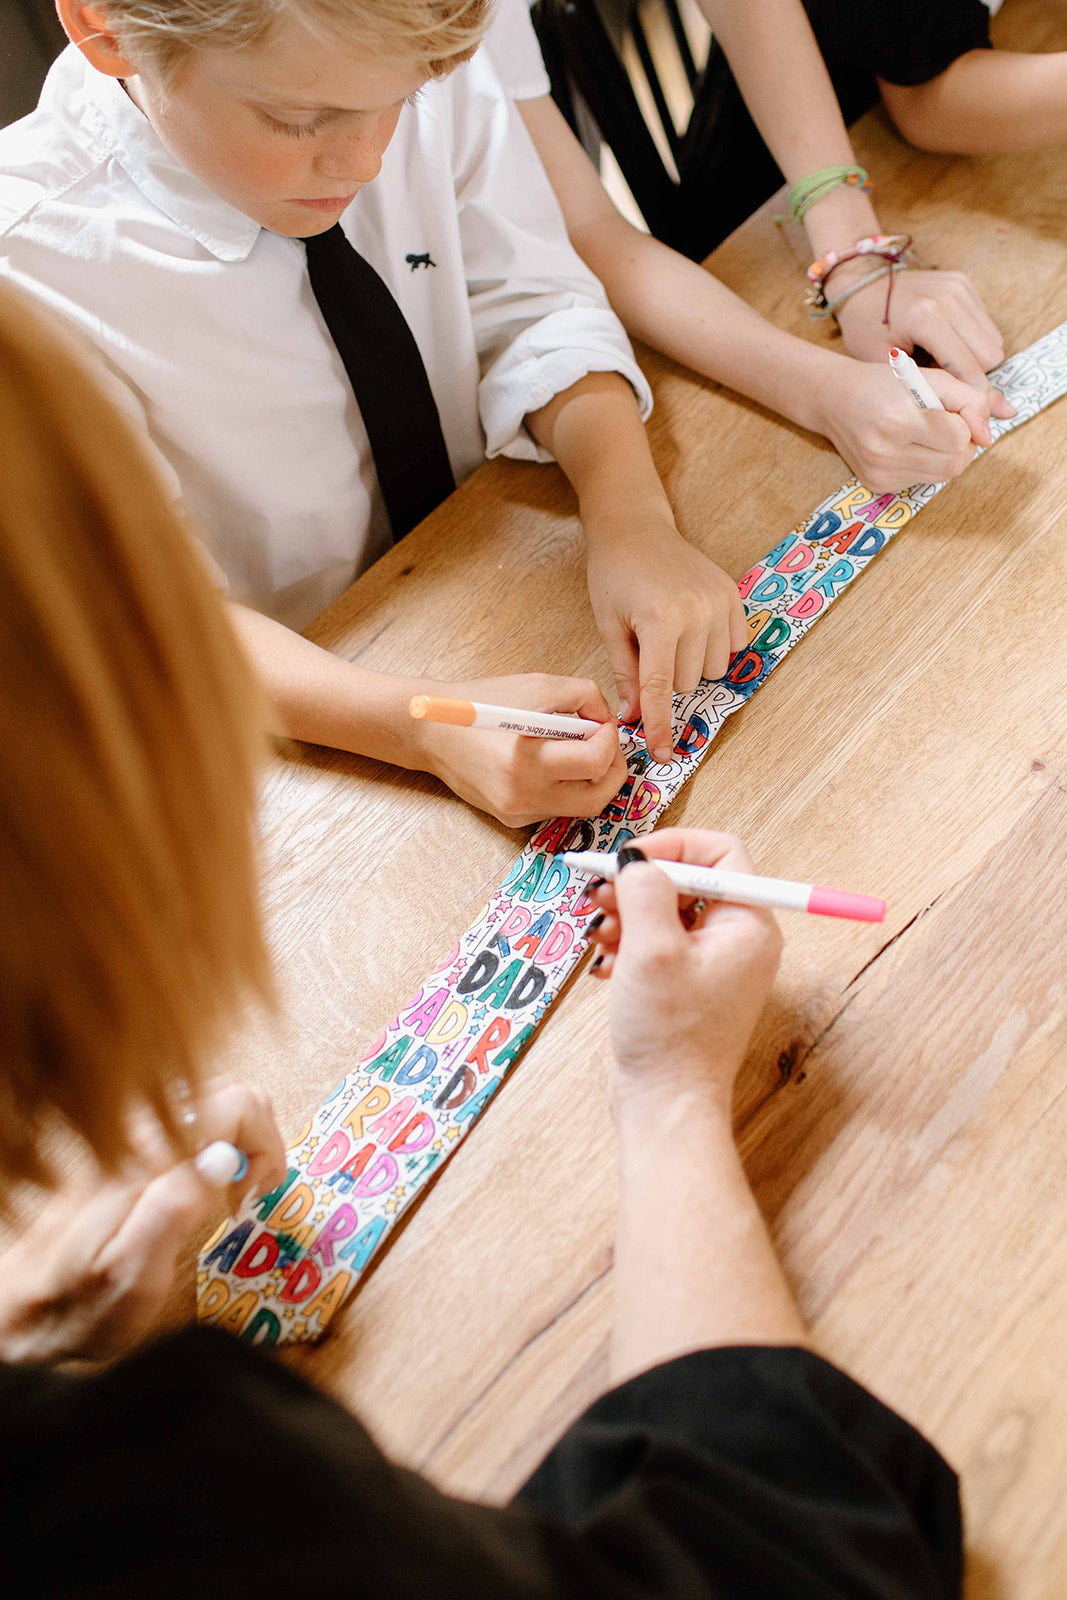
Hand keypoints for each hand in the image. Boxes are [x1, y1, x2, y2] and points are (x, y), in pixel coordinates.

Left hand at [0, 1077, 284, 1363]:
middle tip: (247, 1198)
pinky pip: (189, 1127)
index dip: (264, 1146)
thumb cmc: (78, 1309)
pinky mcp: (127, 1151)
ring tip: (228, 1198)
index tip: (251, 1197)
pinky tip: (198, 1195)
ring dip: (238, 1147)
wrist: (18, 1311)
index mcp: (147, 1160)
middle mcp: (138, 1136)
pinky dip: (213, 1153)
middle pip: (230, 1094)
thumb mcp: (134, 1277)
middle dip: (258, 1142)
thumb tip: (223, 1158)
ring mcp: (131, 1139)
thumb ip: (176, 1210)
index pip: (236, 1102)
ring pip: (212, 1106)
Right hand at [412, 673, 627, 828]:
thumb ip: (583, 695)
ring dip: (594, 782)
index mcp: (525, 758)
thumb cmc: (482, 704)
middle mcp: (522, 794)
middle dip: (613, 770)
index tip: (603, 725)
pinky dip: (568, 788)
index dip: (610, 741)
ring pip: (580, 808)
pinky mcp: (513, 819)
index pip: (594, 763)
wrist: (432, 732)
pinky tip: (556, 765)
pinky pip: (557, 809)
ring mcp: (517, 812)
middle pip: (597, 798)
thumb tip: (606, 721)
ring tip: (585, 753)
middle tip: (608, 746)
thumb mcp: (537, 685)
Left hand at [583, 506, 747, 763]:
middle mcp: (696, 611)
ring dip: (692, 664)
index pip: (662, 688)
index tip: (663, 754)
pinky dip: (714, 648)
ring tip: (670, 634)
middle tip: (647, 646)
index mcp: (659, 620)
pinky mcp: (734, 595)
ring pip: (713, 669)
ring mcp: (719, 602)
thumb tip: (635, 718)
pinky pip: (733, 647)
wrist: (636, 527)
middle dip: (668, 678)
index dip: (660, 725)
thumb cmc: (614, 575)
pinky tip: (693, 628)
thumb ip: (626, 674)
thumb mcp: (609, 626)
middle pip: (689, 682)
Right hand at [587, 832, 781, 1114]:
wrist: (665, 1105)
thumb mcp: (652, 948)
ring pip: (665, 912)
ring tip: (598, 935)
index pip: (720, 853)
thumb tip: (635, 858)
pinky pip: (656, 944)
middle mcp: (737, 940)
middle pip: (687, 880)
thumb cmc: (669, 1034)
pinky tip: (605, 966)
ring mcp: (712, 965)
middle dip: (639, 884)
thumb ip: (644, 889)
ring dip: (626, 915)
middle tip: (599, 896)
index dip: (671, 846)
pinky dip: (627, 945)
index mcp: (748, 924)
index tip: (628, 858)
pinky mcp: (686, 986)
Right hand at [813, 358, 1007, 490]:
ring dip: (946, 456)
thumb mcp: (929, 377)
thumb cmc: (883, 383)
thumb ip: (969, 399)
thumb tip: (988, 437)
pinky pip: (922, 481)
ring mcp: (880, 473)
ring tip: (926, 434)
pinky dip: (925, 465)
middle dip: (962, 445)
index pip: (959, 437)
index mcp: (898, 419)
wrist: (833, 400)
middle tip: (946, 425)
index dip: (965, 424)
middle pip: (955, 464)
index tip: (953, 411)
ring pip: (942, 476)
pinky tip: (907, 446)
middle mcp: (886, 451)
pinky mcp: (877, 485)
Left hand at [833, 264, 1014, 415]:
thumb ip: (928, 388)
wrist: (860, 284)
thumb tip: (974, 412)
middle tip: (949, 386)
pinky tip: (945, 343)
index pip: (970, 367)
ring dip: (975, 358)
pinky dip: (972, 340)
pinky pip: (985, 324)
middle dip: (975, 376)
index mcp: (926, 317)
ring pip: (993, 341)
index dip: (972, 396)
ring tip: (943, 362)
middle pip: (990, 356)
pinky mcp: (964, 283)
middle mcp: (949, 298)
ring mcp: (959, 287)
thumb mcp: (885, 365)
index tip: (968, 415)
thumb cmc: (866, 329)